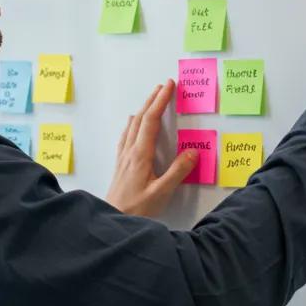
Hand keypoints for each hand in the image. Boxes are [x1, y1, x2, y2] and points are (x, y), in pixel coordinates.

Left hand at [106, 80, 198, 217]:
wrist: (112, 219)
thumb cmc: (136, 209)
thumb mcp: (161, 192)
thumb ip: (178, 172)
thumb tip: (193, 152)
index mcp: (140, 155)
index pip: (151, 121)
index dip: (160, 101)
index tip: (169, 86)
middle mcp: (129, 152)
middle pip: (141, 118)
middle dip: (153, 99)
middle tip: (164, 86)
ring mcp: (123, 157)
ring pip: (132, 125)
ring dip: (144, 109)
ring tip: (152, 99)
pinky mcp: (121, 164)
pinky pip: (126, 135)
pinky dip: (134, 123)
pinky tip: (133, 125)